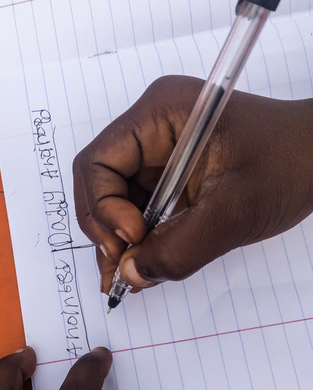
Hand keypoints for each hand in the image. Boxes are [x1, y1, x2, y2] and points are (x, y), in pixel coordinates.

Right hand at [74, 75, 312, 293]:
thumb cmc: (291, 164)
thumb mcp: (233, 212)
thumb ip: (178, 250)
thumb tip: (130, 274)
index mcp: (160, 114)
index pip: (97, 162)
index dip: (104, 206)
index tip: (133, 239)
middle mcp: (152, 129)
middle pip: (99, 184)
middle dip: (106, 229)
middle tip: (121, 268)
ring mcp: (159, 154)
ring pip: (115, 202)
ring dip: (117, 242)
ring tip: (126, 276)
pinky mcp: (169, 177)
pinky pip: (137, 210)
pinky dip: (136, 242)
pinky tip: (140, 266)